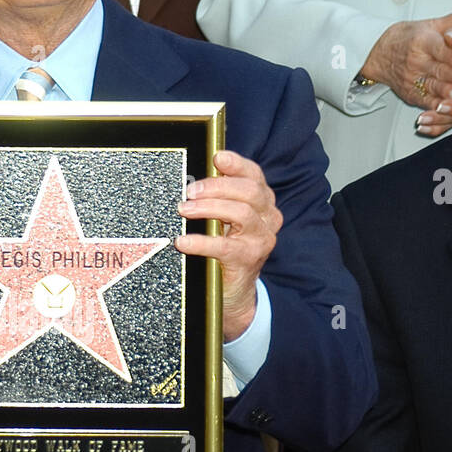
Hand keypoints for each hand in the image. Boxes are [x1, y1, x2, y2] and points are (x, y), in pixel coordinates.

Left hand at [176, 150, 281, 341]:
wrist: (233, 294)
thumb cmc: (225, 251)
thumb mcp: (225, 222)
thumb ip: (218, 200)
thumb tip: (193, 180)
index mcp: (262, 204)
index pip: (255, 176)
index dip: (237, 164)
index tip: (217, 157)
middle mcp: (268, 219)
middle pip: (248, 191)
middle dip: (216, 187)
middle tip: (189, 192)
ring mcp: (261, 240)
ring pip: (240, 213)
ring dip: (208, 209)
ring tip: (184, 210)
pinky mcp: (248, 260)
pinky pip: (224, 246)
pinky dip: (201, 241)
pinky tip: (184, 241)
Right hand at [360, 7, 451, 135]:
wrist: (379, 53)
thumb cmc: (406, 38)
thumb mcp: (431, 24)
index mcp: (422, 41)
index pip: (439, 49)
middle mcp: (415, 61)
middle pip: (438, 70)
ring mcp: (412, 78)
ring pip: (432, 87)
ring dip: (444, 93)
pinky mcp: (410, 92)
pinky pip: (424, 101)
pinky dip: (434, 106)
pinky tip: (443, 108)